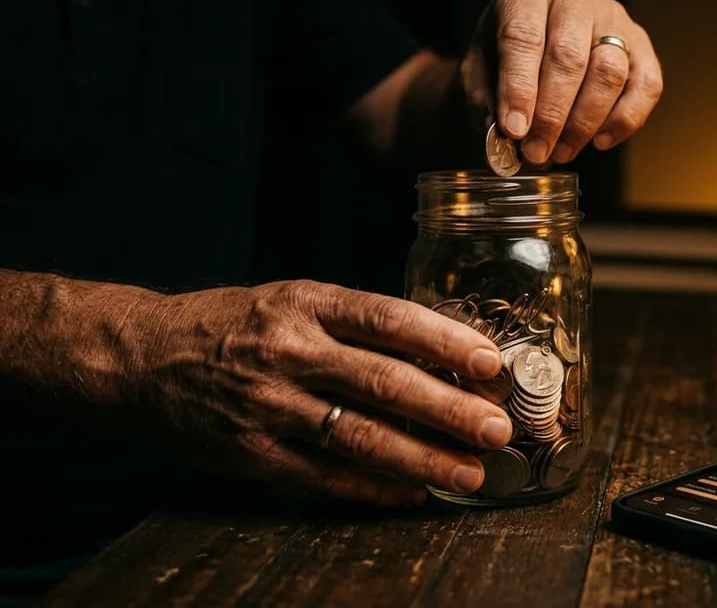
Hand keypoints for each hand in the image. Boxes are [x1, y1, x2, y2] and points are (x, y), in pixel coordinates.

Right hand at [130, 280, 510, 506]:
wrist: (143, 357)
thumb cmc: (234, 326)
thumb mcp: (292, 301)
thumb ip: (356, 324)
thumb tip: (440, 352)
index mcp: (304, 304)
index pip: (388, 319)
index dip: (444, 341)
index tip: (489, 362)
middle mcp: (288, 351)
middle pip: (383, 381)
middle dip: (448, 409)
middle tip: (497, 429)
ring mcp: (268, 405)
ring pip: (359, 436)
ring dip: (422, 458)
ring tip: (469, 472)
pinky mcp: (251, 453)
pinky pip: (323, 476)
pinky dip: (372, 487)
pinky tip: (412, 492)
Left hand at [461, 0, 662, 165]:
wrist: (531, 50)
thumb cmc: (500, 59)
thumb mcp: (477, 74)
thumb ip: (488, 103)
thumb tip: (509, 139)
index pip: (523, 36)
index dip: (519, 88)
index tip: (514, 130)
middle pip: (569, 57)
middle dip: (552, 114)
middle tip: (537, 152)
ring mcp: (612, 15)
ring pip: (609, 72)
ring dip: (584, 123)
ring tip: (561, 152)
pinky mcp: (640, 43)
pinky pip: (646, 84)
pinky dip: (626, 119)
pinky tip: (600, 141)